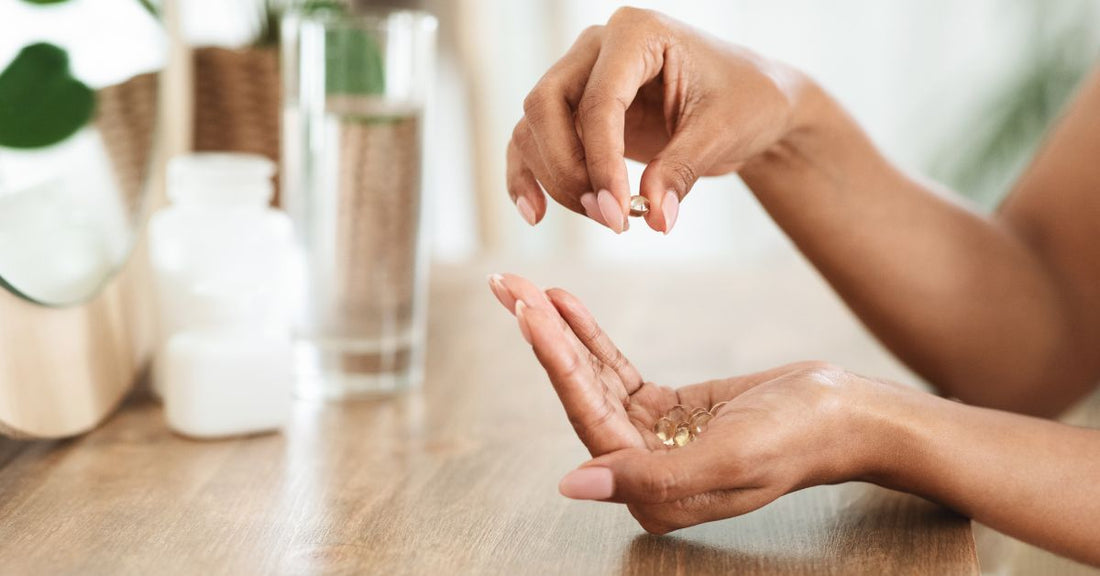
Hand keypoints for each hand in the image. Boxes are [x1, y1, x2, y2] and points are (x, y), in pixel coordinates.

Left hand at [488, 273, 897, 533]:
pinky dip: (591, 337)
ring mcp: (653, 439)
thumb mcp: (729, 457)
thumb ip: (650, 477)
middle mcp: (643, 471)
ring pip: (592, 378)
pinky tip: (566, 306)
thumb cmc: (798, 439)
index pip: (588, 418)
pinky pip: (616, 370)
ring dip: (560, 332)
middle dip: (543, 338)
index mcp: (652, 493)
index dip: (554, 362)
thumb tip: (572, 485)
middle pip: (579, 394)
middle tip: (507, 287)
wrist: (845, 415)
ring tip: (528, 287)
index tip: (525, 312)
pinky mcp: (666, 410)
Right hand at [506, 7, 809, 233]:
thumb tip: (656, 219)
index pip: (598, 101)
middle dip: (569, 171)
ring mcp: (579, 75)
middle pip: (546, 106)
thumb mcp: (722, 133)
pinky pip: (533, 140)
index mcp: (638, 33)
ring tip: (604, 218)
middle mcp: (597, 47)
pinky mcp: (574, 110)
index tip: (618, 212)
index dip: (601, 163)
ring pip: (534, 127)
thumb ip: (682, 171)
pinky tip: (536, 213)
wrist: (752, 102)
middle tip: (609, 218)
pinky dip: (529, 176)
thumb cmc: (745, 101)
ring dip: (557, 180)